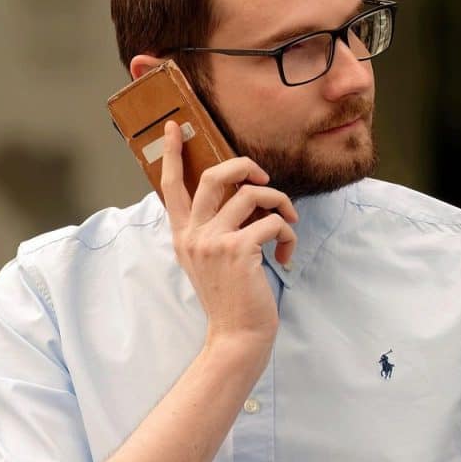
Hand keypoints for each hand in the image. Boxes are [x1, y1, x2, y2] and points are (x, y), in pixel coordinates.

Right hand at [160, 120, 297, 353]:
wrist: (238, 336)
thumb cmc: (234, 297)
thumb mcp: (213, 259)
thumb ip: (216, 229)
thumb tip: (245, 195)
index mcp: (184, 235)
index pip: (172, 187)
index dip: (174, 153)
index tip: (174, 126)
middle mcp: (193, 234)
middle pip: (215, 176)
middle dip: (245, 166)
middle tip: (264, 178)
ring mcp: (213, 241)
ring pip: (252, 195)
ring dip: (280, 205)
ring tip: (288, 227)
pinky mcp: (238, 249)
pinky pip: (273, 221)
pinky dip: (288, 234)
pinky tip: (286, 255)